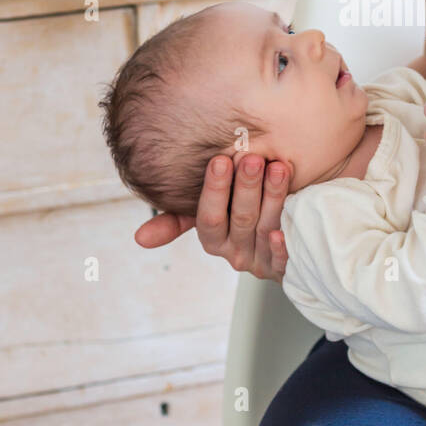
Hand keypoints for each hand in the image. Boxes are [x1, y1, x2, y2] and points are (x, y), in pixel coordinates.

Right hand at [134, 153, 290, 280]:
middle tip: (252, 158)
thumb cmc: (241, 213)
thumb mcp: (211, 214)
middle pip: (240, 219)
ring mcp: (261, 259)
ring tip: (278, 168)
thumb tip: (138, 239)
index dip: (215, 190)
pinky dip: (282, 245)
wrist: (287, 233)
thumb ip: (177, 220)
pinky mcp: (284, 267)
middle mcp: (235, 252)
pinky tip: (282, 229)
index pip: (209, 217)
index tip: (219, 160)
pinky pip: (283, 259)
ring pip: (264, 228)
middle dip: (246, 187)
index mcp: (214, 239)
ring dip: (272, 198)